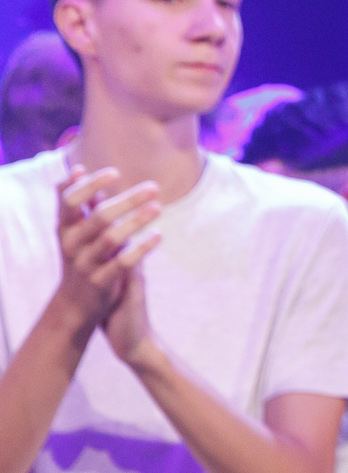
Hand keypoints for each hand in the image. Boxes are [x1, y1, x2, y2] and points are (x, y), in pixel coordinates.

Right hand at [50, 167, 161, 335]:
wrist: (75, 304)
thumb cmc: (79, 256)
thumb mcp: (74, 230)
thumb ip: (79, 202)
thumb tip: (77, 169)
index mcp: (64, 228)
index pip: (70, 201)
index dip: (90, 185)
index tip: (115, 173)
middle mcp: (71, 245)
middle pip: (98, 217)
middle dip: (127, 200)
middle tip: (154, 187)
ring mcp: (85, 264)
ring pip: (111, 239)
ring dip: (137, 222)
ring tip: (158, 208)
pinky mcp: (101, 282)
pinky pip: (122, 263)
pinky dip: (141, 248)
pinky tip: (159, 236)